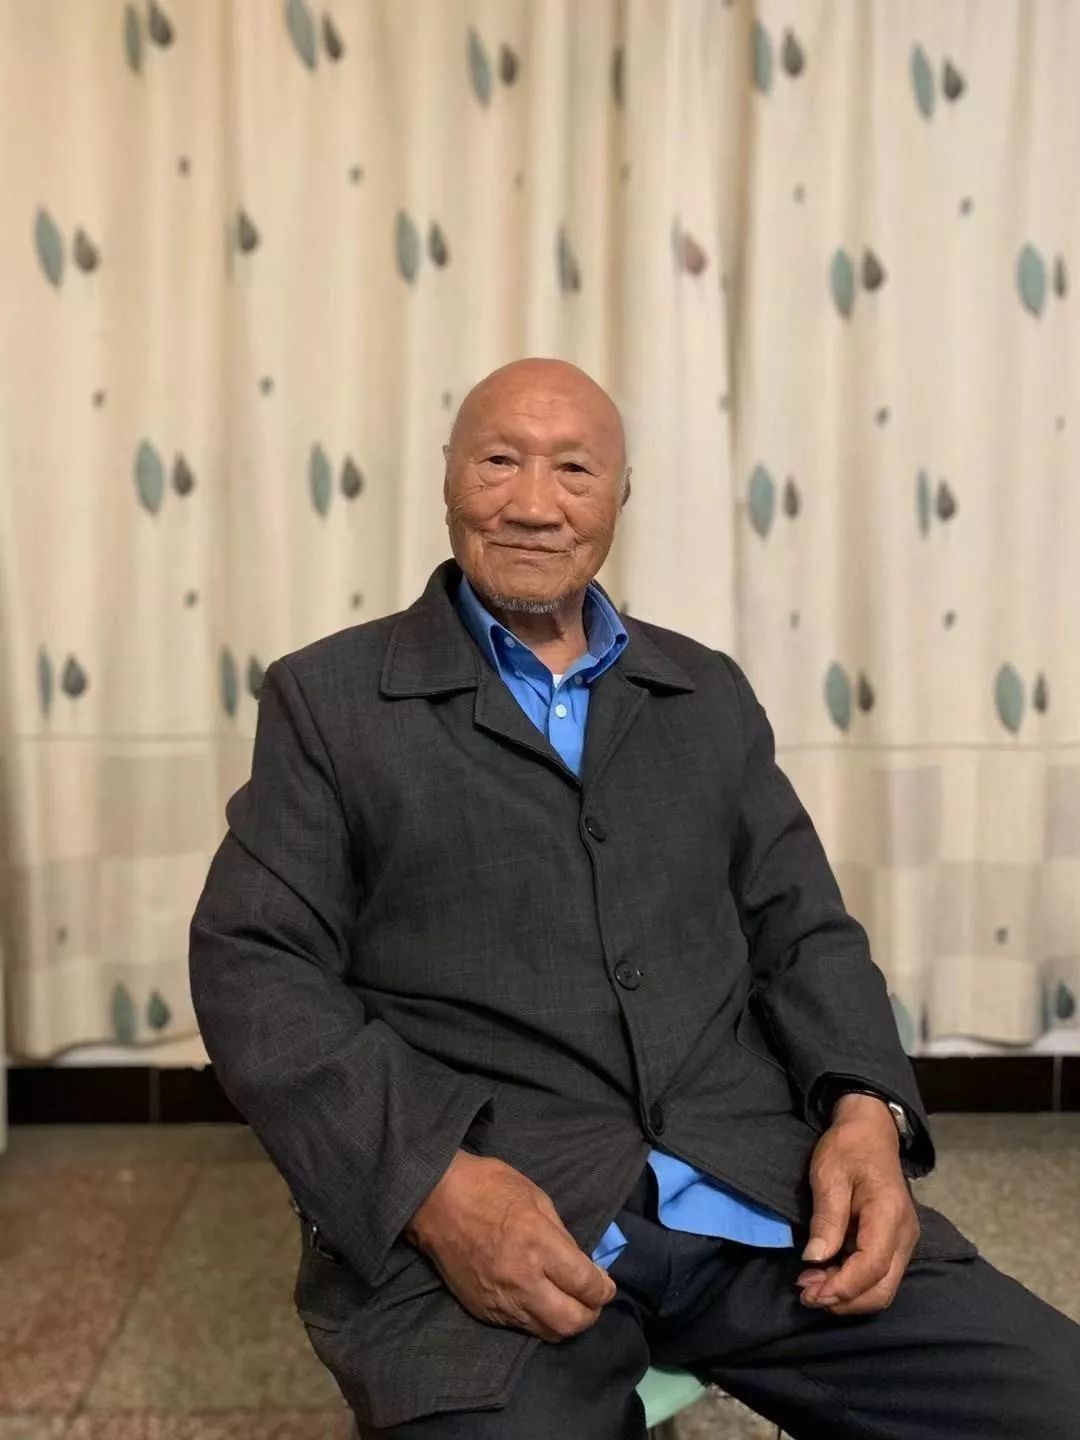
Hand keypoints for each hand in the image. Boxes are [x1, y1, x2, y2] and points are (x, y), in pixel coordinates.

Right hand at [403, 1150, 617, 1341]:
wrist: (434, 1200)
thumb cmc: (488, 1186)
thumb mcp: (535, 1196)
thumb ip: (560, 1234)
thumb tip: (580, 1263)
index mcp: (538, 1243)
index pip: (585, 1284)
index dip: (604, 1289)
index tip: (606, 1285)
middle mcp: (522, 1279)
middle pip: (570, 1321)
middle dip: (590, 1314)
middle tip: (593, 1301)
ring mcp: (500, 1299)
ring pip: (546, 1332)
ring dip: (565, 1323)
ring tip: (569, 1306)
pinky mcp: (482, 1309)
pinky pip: (520, 1327)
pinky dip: (537, 1319)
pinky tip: (539, 1302)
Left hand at [796, 1093, 919, 1315]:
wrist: (871, 1132)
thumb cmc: (848, 1148)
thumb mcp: (829, 1174)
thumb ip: (826, 1218)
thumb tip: (814, 1259)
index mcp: (889, 1215)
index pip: (872, 1267)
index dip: (841, 1287)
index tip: (809, 1291)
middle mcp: (905, 1236)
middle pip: (882, 1290)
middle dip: (843, 1300)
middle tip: (805, 1293)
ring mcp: (904, 1242)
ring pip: (882, 1289)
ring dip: (847, 1296)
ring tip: (811, 1287)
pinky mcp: (895, 1244)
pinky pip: (879, 1277)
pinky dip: (853, 1286)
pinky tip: (826, 1277)